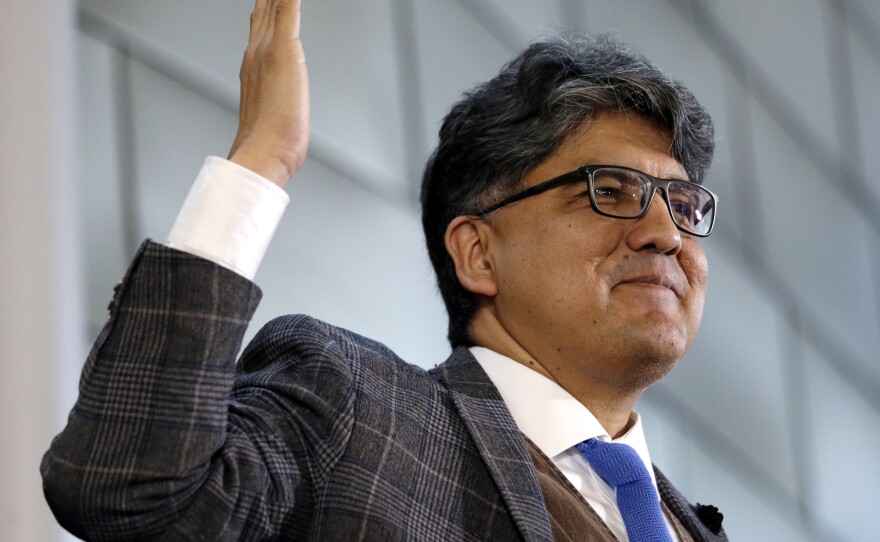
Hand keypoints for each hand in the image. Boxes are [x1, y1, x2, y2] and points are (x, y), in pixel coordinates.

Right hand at [228, 0, 309, 186]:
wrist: (264, 149)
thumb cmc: (269, 141)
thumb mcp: (268, 116)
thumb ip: (269, 105)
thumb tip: (272, 110)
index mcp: (252, 65)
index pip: (260, 26)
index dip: (265, 7)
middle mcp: (256, 52)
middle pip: (264, 10)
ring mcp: (267, 49)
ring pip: (273, 5)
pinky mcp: (284, 50)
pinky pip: (288, 11)